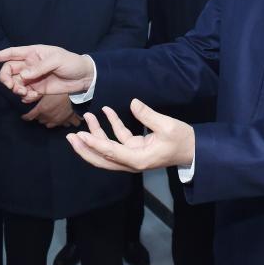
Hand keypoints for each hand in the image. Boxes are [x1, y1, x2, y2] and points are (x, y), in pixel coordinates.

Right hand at [0, 44, 93, 102]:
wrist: (84, 78)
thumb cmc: (72, 63)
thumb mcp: (57, 61)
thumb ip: (39, 67)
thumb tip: (23, 75)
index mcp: (33, 52)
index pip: (11, 53)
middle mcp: (30, 64)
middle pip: (9, 70)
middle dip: (6, 79)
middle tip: (14, 87)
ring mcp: (33, 77)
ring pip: (15, 84)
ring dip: (16, 90)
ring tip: (27, 93)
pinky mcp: (37, 89)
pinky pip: (24, 94)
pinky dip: (26, 97)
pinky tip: (34, 96)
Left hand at [21, 93, 80, 127]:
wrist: (75, 92)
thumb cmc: (59, 89)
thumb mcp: (45, 90)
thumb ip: (35, 96)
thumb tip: (24, 99)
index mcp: (41, 109)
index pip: (29, 116)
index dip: (25, 117)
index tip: (23, 117)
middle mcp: (49, 117)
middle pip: (40, 120)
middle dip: (39, 116)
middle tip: (40, 111)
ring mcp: (59, 120)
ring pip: (49, 125)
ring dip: (49, 120)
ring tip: (50, 116)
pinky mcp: (68, 119)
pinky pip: (66, 125)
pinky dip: (65, 123)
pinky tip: (65, 120)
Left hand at [66, 99, 194, 172]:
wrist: (193, 150)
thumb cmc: (182, 140)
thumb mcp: (168, 126)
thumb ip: (148, 115)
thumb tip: (133, 103)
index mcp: (138, 159)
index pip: (110, 152)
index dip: (94, 144)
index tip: (80, 135)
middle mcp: (131, 161)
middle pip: (102, 158)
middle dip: (85, 148)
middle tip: (70, 136)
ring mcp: (132, 155)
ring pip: (107, 149)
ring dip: (96, 134)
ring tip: (87, 117)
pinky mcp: (136, 148)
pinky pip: (119, 139)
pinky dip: (112, 126)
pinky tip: (106, 112)